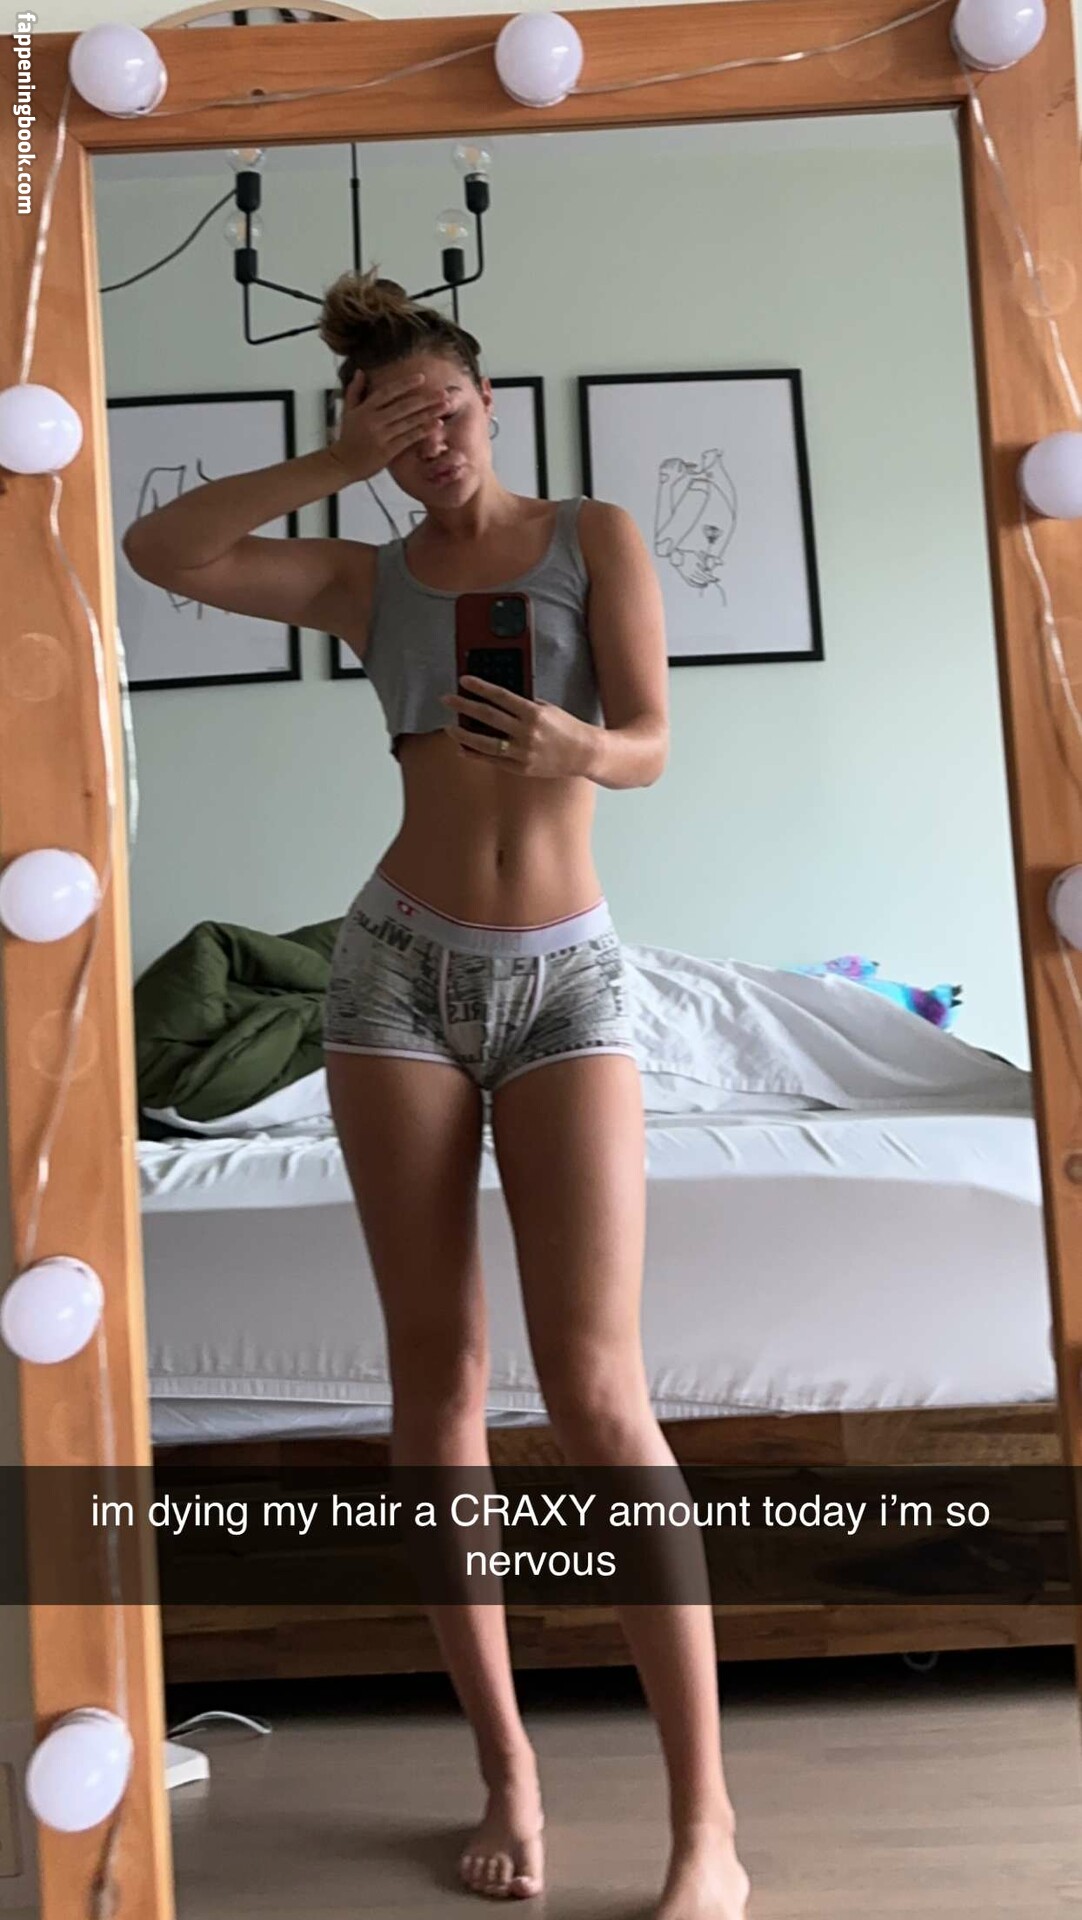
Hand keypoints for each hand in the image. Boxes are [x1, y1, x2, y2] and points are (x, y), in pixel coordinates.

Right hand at [327, 369, 443, 483]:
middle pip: (403, 406)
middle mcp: (374, 420)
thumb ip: (355, 390)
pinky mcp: (387, 451)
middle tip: (443, 393)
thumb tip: (361, 371)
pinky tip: (436, 425)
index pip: (387, 392)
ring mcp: (381, 436)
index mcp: (365, 409)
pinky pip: (408, 439)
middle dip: (425, 399)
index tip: (422, 378)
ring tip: (445, 406)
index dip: (405, 384)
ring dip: (429, 413)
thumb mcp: (348, 411)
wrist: (342, 464)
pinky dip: (423, 431)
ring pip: (409, 422)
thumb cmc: (347, 437)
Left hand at [440, 677, 596, 778]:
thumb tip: (498, 700)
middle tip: (446, 700)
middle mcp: (526, 732)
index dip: (479, 687)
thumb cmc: (566, 727)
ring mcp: (523, 752)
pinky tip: (462, 749)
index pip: (499, 696)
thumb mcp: (547, 709)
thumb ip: (524, 705)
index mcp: (533, 713)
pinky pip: (493, 761)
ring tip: (449, 728)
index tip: (463, 680)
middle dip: (464, 706)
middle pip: (488, 717)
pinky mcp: (521, 768)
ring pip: (486, 743)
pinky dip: (476, 755)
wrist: (584, 753)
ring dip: (464, 735)